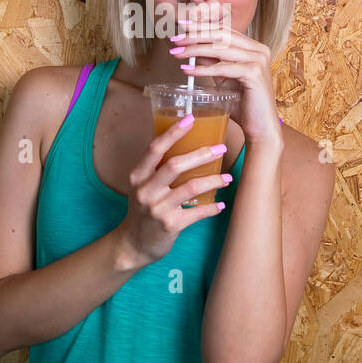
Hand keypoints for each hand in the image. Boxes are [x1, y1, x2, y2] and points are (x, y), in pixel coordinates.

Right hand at [115, 113, 233, 268]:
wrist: (133, 244)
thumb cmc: (142, 210)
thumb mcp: (142, 186)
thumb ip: (157, 168)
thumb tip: (185, 143)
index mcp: (138, 176)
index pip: (155, 148)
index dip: (173, 133)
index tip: (191, 118)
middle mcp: (145, 191)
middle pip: (175, 165)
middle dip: (202, 154)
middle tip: (222, 148)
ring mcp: (157, 209)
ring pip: (190, 187)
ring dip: (214, 180)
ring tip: (228, 177)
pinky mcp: (170, 226)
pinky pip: (197, 213)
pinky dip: (211, 208)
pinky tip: (221, 204)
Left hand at [169, 14, 279, 146]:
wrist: (261, 129)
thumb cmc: (244, 105)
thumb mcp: (224, 79)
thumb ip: (212, 63)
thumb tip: (192, 51)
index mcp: (254, 47)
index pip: (224, 29)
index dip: (201, 26)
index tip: (182, 26)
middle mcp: (259, 50)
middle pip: (221, 34)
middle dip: (195, 35)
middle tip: (175, 39)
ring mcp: (258, 60)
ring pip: (220, 48)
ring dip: (195, 49)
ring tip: (177, 54)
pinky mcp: (254, 73)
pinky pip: (222, 67)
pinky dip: (202, 69)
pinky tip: (187, 71)